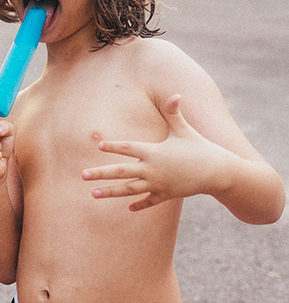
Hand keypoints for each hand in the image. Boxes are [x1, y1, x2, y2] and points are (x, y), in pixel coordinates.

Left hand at [82, 94, 225, 210]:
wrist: (219, 173)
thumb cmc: (201, 148)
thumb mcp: (185, 130)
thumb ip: (174, 113)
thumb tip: (176, 94)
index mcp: (154, 152)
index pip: (128, 148)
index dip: (114, 146)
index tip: (99, 146)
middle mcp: (152, 169)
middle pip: (120, 172)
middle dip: (100, 174)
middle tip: (82, 176)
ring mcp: (158, 184)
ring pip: (129, 189)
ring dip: (110, 192)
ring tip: (93, 194)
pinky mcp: (166, 195)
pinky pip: (149, 201)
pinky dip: (139, 204)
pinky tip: (128, 208)